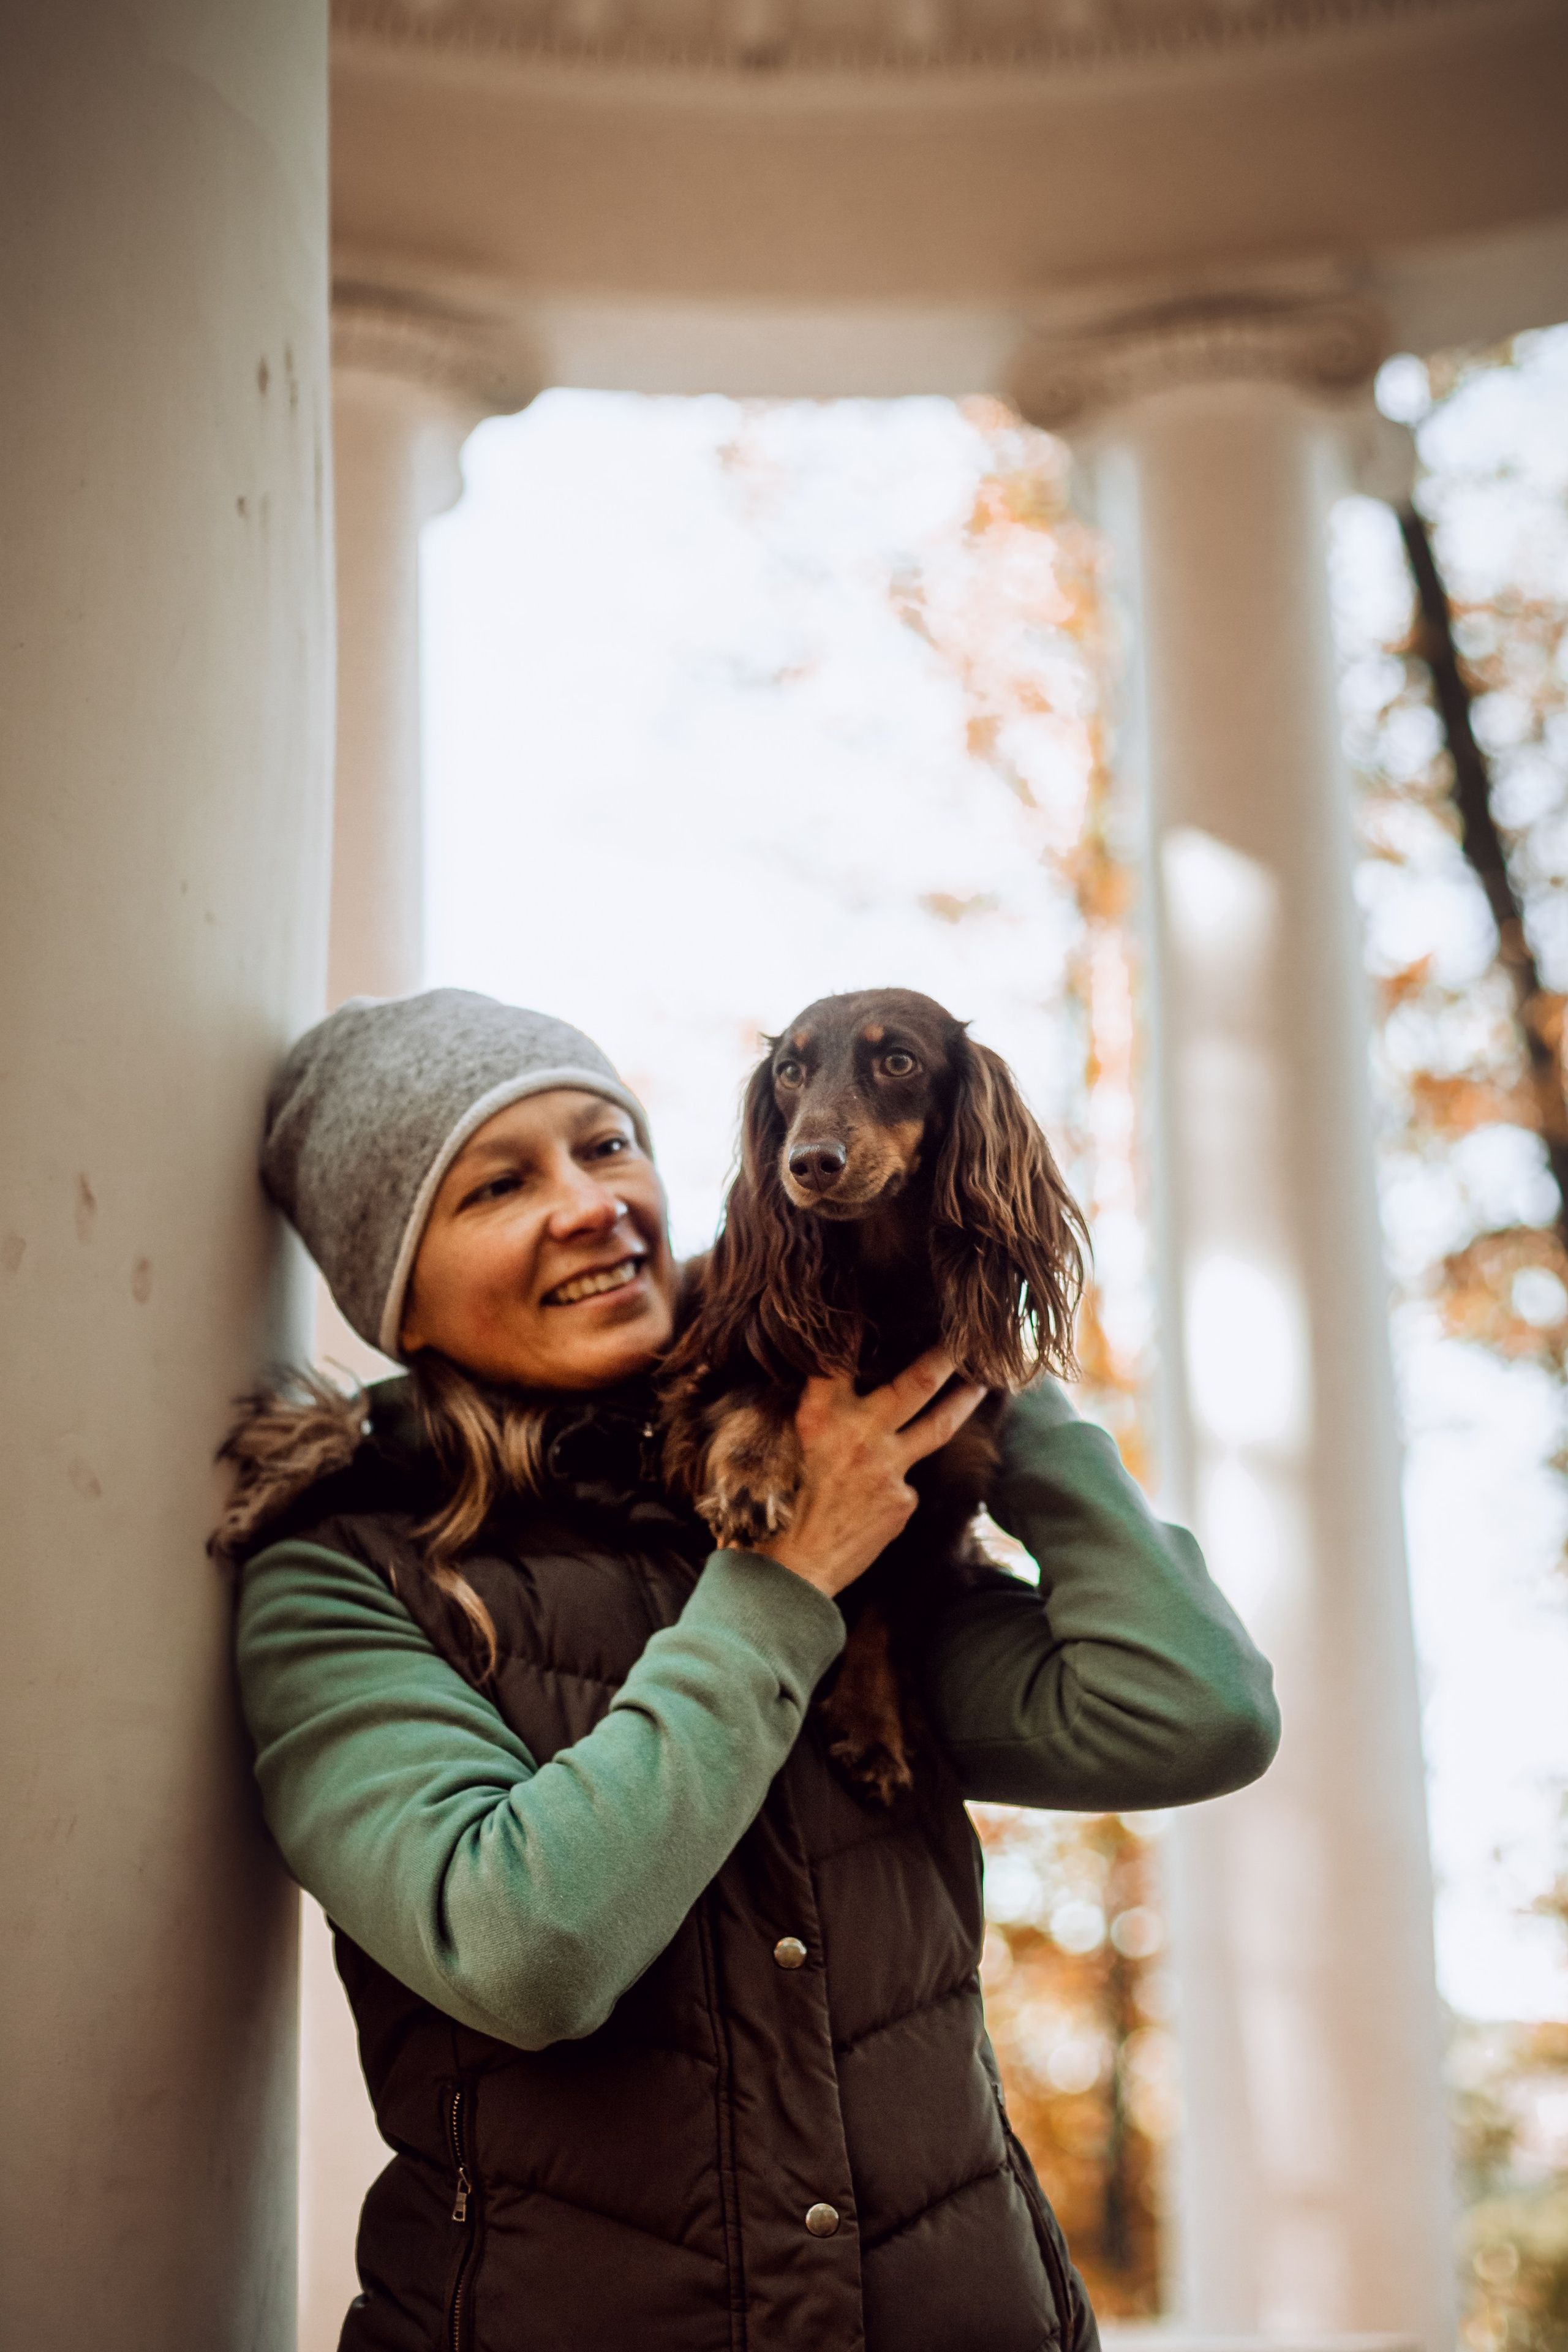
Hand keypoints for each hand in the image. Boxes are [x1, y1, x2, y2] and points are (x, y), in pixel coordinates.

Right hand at [763, 1348, 984, 1598]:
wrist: (791, 1573)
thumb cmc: (770, 1514)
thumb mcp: (778, 1453)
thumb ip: (809, 1423)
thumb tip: (827, 1401)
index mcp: (817, 1417)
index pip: (839, 1361)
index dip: (854, 1334)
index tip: (869, 1313)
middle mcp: (859, 1433)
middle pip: (916, 1383)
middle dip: (944, 1357)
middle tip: (964, 1340)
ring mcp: (888, 1467)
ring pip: (935, 1426)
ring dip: (961, 1401)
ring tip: (981, 1383)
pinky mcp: (903, 1500)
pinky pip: (906, 1484)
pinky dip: (894, 1486)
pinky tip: (872, 1503)